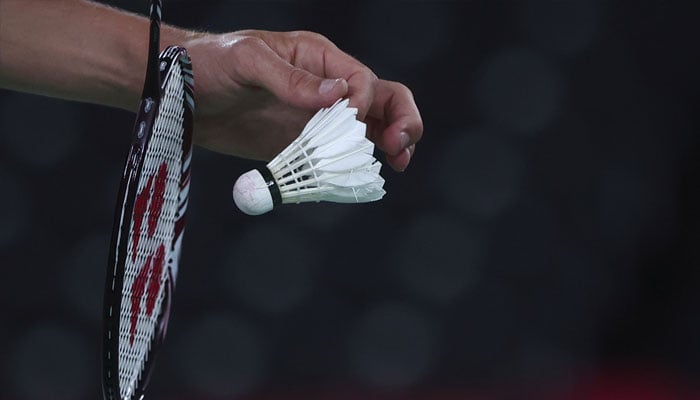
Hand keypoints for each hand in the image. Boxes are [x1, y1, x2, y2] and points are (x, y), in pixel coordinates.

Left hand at [181, 30, 422, 171]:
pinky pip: (336, 158)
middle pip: (383, 100)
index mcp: (319, 57)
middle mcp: (326, 87)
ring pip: (368, 130)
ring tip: (398, 164)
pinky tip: (358, 181)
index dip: (364, 102)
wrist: (180, 97)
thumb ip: (292, 79)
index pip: (362, 79)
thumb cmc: (210, 64)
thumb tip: (339, 95)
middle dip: (401, 120)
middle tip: (400, 146)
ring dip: (389, 144)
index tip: (347, 121)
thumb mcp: (248, 61)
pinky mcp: (301, 145)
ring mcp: (316, 119)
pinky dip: (353, 169)